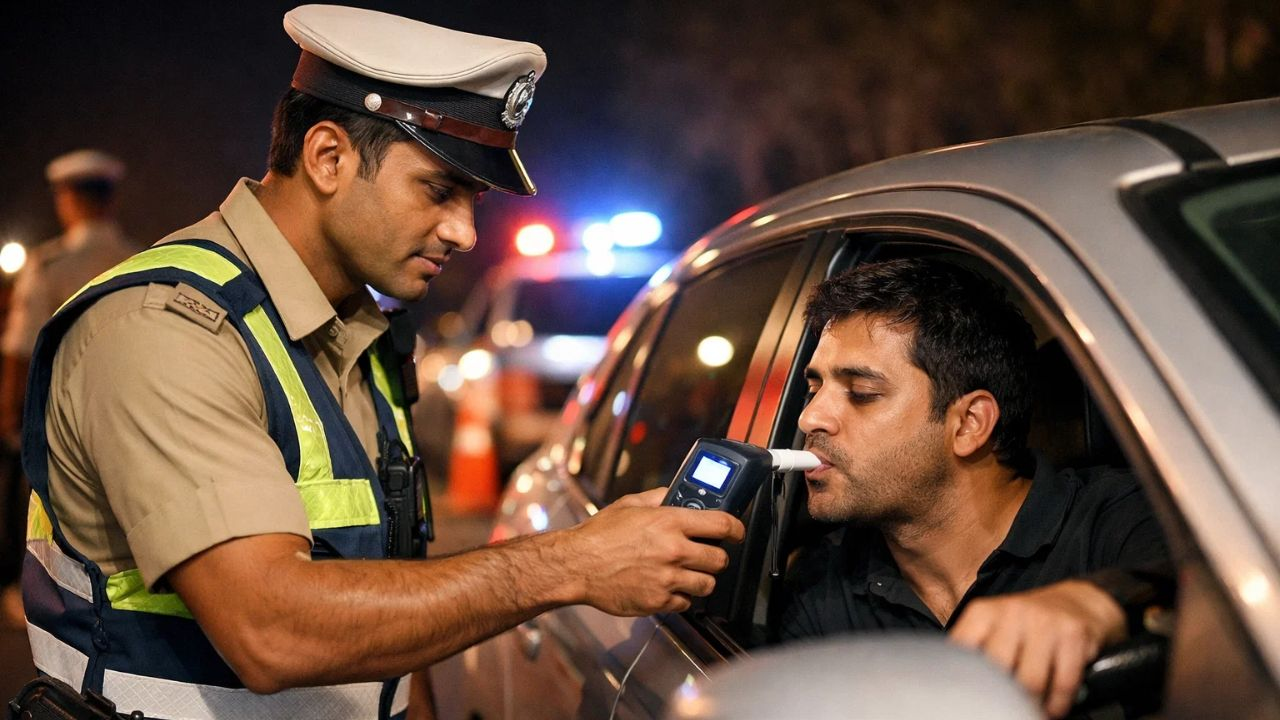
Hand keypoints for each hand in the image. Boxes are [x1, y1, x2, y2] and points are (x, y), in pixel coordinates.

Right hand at [559, 487, 744, 615]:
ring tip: (687, 573)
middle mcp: (673, 550)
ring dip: (701, 579)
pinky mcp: (658, 602)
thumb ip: (659, 498)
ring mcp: (667, 579)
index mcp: (669, 522)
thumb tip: (676, 493)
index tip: (736, 532)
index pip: (722, 524)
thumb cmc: (599, 535)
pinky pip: (685, 604)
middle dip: (716, 557)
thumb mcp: (630, 504)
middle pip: (720, 559)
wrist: (576, 565)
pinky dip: (680, 598)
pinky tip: (666, 587)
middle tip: (706, 555)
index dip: (736, 529)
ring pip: (707, 585)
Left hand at [948, 579, 1125, 718]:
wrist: (1077, 602)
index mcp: (984, 612)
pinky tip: (1052, 708)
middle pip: (997, 668)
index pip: (963, 649)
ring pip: (1031, 681)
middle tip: (1002, 706)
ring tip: (1028, 710)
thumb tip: (956, 680)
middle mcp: (1012, 612)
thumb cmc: (1028, 624)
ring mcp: (1044, 621)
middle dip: (1000, 694)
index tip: (971, 693)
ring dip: (1030, 704)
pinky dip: (1057, 704)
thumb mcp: (994, 625)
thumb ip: (974, 649)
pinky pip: (1063, 683)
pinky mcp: (1072, 634)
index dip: (966, 676)